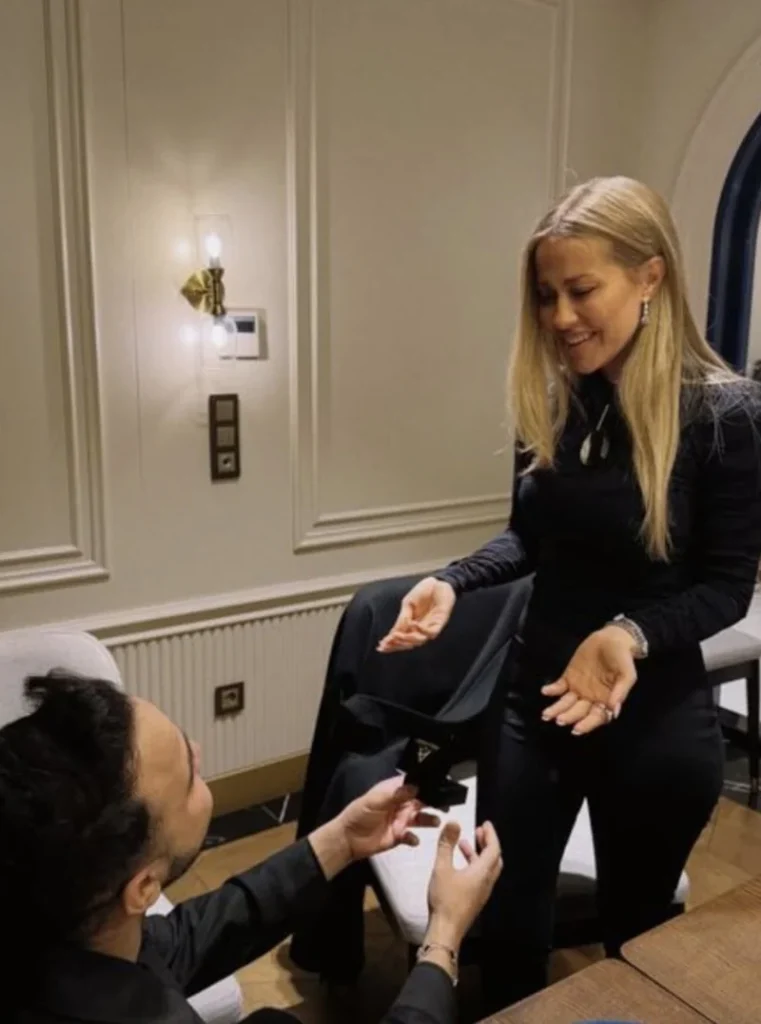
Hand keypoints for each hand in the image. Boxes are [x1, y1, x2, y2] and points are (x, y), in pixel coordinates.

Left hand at [337, 776, 439, 862]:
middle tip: (446, 804)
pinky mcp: (399, 836)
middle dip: (434, 801)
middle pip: (421, 800)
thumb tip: (416, 785)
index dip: (426, 783)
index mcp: (394, 791)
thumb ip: (396, 794)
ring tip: (436, 821)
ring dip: (429, 819)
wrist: (348, 839)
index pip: (413, 783)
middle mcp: (400, 804)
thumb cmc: (359, 814)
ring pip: (420, 818)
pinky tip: (413, 839)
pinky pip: (412, 837)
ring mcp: (401, 820)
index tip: (441, 784)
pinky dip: (415, 838)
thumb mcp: (376, 800)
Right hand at [376, 577, 455, 652]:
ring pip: (420, 640)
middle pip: (410, 643)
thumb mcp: (408, 604)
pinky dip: (422, 630)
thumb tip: (394, 632)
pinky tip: (414, 624)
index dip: (392, 643)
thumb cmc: (424, 592)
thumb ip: (403, 618)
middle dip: (398, 645)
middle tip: (387, 644)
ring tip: (397, 635)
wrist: (438, 581)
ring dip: (408, 639)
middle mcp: (421, 628)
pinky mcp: (440, 622)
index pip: (401, 637)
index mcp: (412, 624)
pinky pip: (432, 631)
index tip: (381, 647)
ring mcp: (431, 626)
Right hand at [426, 821, 502, 947]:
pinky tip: (459, 865)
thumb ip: (447, 844)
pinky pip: (481, 877)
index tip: (485, 824)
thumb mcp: (442, 868)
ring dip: (479, 854)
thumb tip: (453, 822)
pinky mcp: (475, 899)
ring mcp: (482, 893)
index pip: (494, 849)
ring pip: (487, 869)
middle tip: (479, 832)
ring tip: (465, 844)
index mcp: (482, 873)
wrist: (445, 931)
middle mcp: (486, 882)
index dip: (491, 834)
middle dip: (488, 843)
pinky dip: (474, 865)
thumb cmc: (445, 899)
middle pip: (494, 859)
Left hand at [541, 625, 637, 735]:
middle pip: (578, 712)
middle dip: (568, 717)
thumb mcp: (627, 674)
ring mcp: (579, 688)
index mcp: (606, 700)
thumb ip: (621, 692)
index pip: (596, 717)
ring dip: (557, 709)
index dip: (587, 724)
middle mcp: (591, 698)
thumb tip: (613, 710)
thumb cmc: (622, 658)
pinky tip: (546, 691)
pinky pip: (559, 686)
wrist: (611, 638)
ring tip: (546, 714)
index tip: (577, 729)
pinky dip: (552, 689)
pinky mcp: (569, 677)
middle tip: (559, 720)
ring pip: (566, 703)